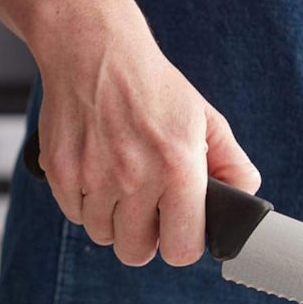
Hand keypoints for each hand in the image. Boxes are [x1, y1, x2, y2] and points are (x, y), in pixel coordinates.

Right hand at [29, 0, 259, 267]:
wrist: (95, 50)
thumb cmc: (153, 86)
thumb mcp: (207, 120)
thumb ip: (233, 166)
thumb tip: (242, 202)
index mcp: (178, 168)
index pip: (181, 249)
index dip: (182, 243)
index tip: (179, 228)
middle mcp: (135, 177)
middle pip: (136, 252)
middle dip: (145, 237)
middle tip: (149, 210)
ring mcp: (93, 177)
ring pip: (103, 236)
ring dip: (114, 219)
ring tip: (122, 185)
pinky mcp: (60, 172)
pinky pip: (75, 215)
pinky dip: (86, 203)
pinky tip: (98, 173)